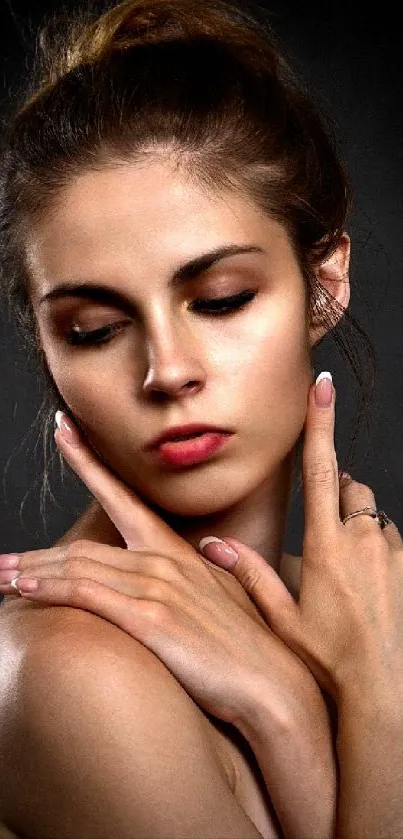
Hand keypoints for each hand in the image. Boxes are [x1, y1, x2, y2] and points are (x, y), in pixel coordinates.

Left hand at [0, 415, 316, 729]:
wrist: (273, 685)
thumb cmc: (253, 645)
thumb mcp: (235, 592)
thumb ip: (223, 562)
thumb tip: (212, 544)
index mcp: (179, 551)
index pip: (124, 497)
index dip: (89, 462)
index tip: (63, 431)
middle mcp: (164, 561)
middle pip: (83, 548)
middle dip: (37, 555)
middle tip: (3, 561)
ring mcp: (157, 588)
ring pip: (78, 568)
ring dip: (33, 573)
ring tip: (1, 578)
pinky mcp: (151, 620)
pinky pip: (87, 595)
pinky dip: (50, 589)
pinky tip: (25, 590)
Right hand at [200, 375, 402, 701]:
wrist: (385, 690)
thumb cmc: (330, 659)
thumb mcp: (283, 619)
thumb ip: (251, 575)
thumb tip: (214, 545)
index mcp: (327, 544)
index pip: (322, 469)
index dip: (320, 424)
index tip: (322, 386)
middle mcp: (364, 538)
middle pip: (353, 487)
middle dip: (339, 492)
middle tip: (323, 528)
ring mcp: (392, 552)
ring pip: (374, 516)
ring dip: (360, 525)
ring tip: (346, 571)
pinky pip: (393, 541)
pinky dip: (379, 549)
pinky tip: (369, 585)